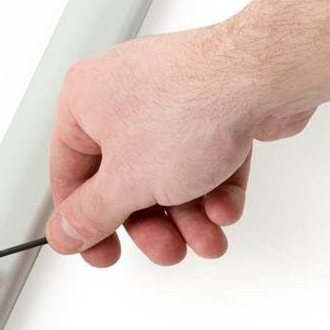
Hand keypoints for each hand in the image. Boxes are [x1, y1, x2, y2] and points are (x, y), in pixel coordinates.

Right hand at [46, 21, 313, 265]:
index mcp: (86, 100)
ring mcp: (173, 100)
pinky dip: (216, 191)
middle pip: (127, 180)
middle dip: (152, 225)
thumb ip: (93, 214)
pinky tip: (225, 207)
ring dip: (189, 217)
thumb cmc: (192, 108)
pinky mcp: (215, 109)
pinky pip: (206, 161)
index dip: (84, 220)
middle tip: (167, 250)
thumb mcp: (128, 182)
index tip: (101, 252)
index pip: (70, 171)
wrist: (263, 77)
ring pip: (171, 176)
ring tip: (208, 240)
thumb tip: (66, 232)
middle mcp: (125, 95)